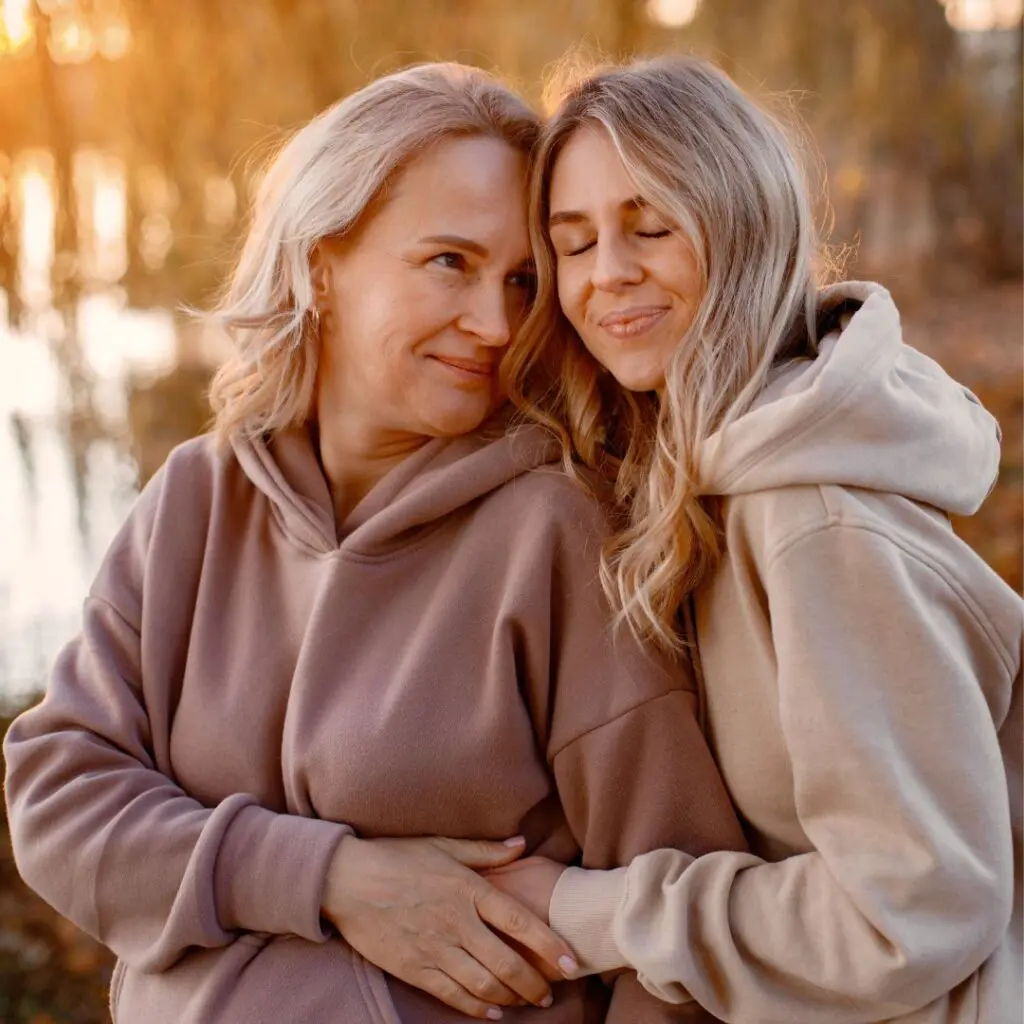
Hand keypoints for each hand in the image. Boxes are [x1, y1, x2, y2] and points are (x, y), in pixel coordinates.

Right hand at [321, 835, 578, 1019]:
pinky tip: (492, 1011)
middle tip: (551, 992)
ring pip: (484, 984)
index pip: (519, 921)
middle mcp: (456, 921)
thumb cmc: (397, 857)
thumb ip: (486, 850)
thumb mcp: (443, 845)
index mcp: (467, 889)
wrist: (346, 879)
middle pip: (506, 962)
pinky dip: (477, 1008)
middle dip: (535, 983)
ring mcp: (435, 947)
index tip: (570, 961)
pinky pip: (453, 995)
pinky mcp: (414, 968)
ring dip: (511, 997)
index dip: (548, 944)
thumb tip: (522, 844)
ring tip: (526, 1002)